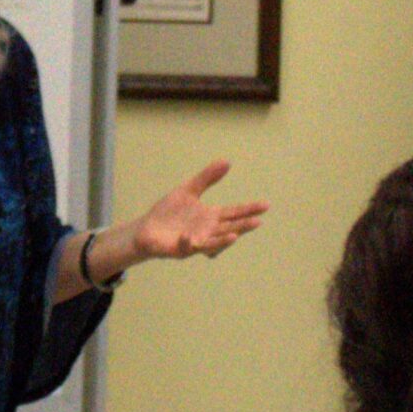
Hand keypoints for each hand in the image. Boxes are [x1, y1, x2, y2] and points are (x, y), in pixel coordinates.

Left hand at [128, 160, 266, 265]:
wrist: (146, 229)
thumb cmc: (168, 212)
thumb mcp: (188, 191)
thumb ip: (207, 178)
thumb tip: (227, 162)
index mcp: (211, 217)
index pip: (235, 212)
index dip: (249, 209)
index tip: (266, 205)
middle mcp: (207, 231)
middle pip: (229, 228)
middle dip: (243, 225)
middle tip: (258, 221)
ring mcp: (196, 242)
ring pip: (214, 242)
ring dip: (224, 240)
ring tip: (235, 235)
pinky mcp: (181, 249)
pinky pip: (188, 247)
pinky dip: (191, 243)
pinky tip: (192, 238)